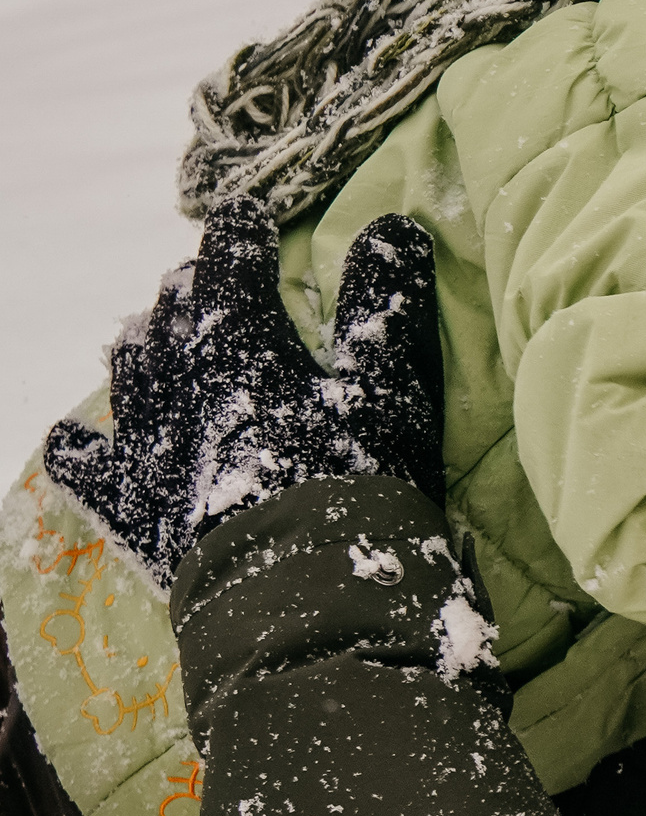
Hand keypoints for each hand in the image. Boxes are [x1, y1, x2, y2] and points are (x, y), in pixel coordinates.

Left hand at [45, 201, 444, 588]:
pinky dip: (84, 446)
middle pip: (174, 314)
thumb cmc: (354, 483)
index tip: (249, 218)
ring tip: (159, 338)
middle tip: (212, 283)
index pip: (229, 264)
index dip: (240, 234)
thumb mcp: (390, 389)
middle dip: (193, 288)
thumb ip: (386, 305)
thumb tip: (391, 227)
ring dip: (147, 345)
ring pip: (130, 373)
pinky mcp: (133, 505)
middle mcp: (179, 382)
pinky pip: (89, 465)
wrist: (300, 597)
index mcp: (239, 343)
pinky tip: (85, 438)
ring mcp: (148, 445)